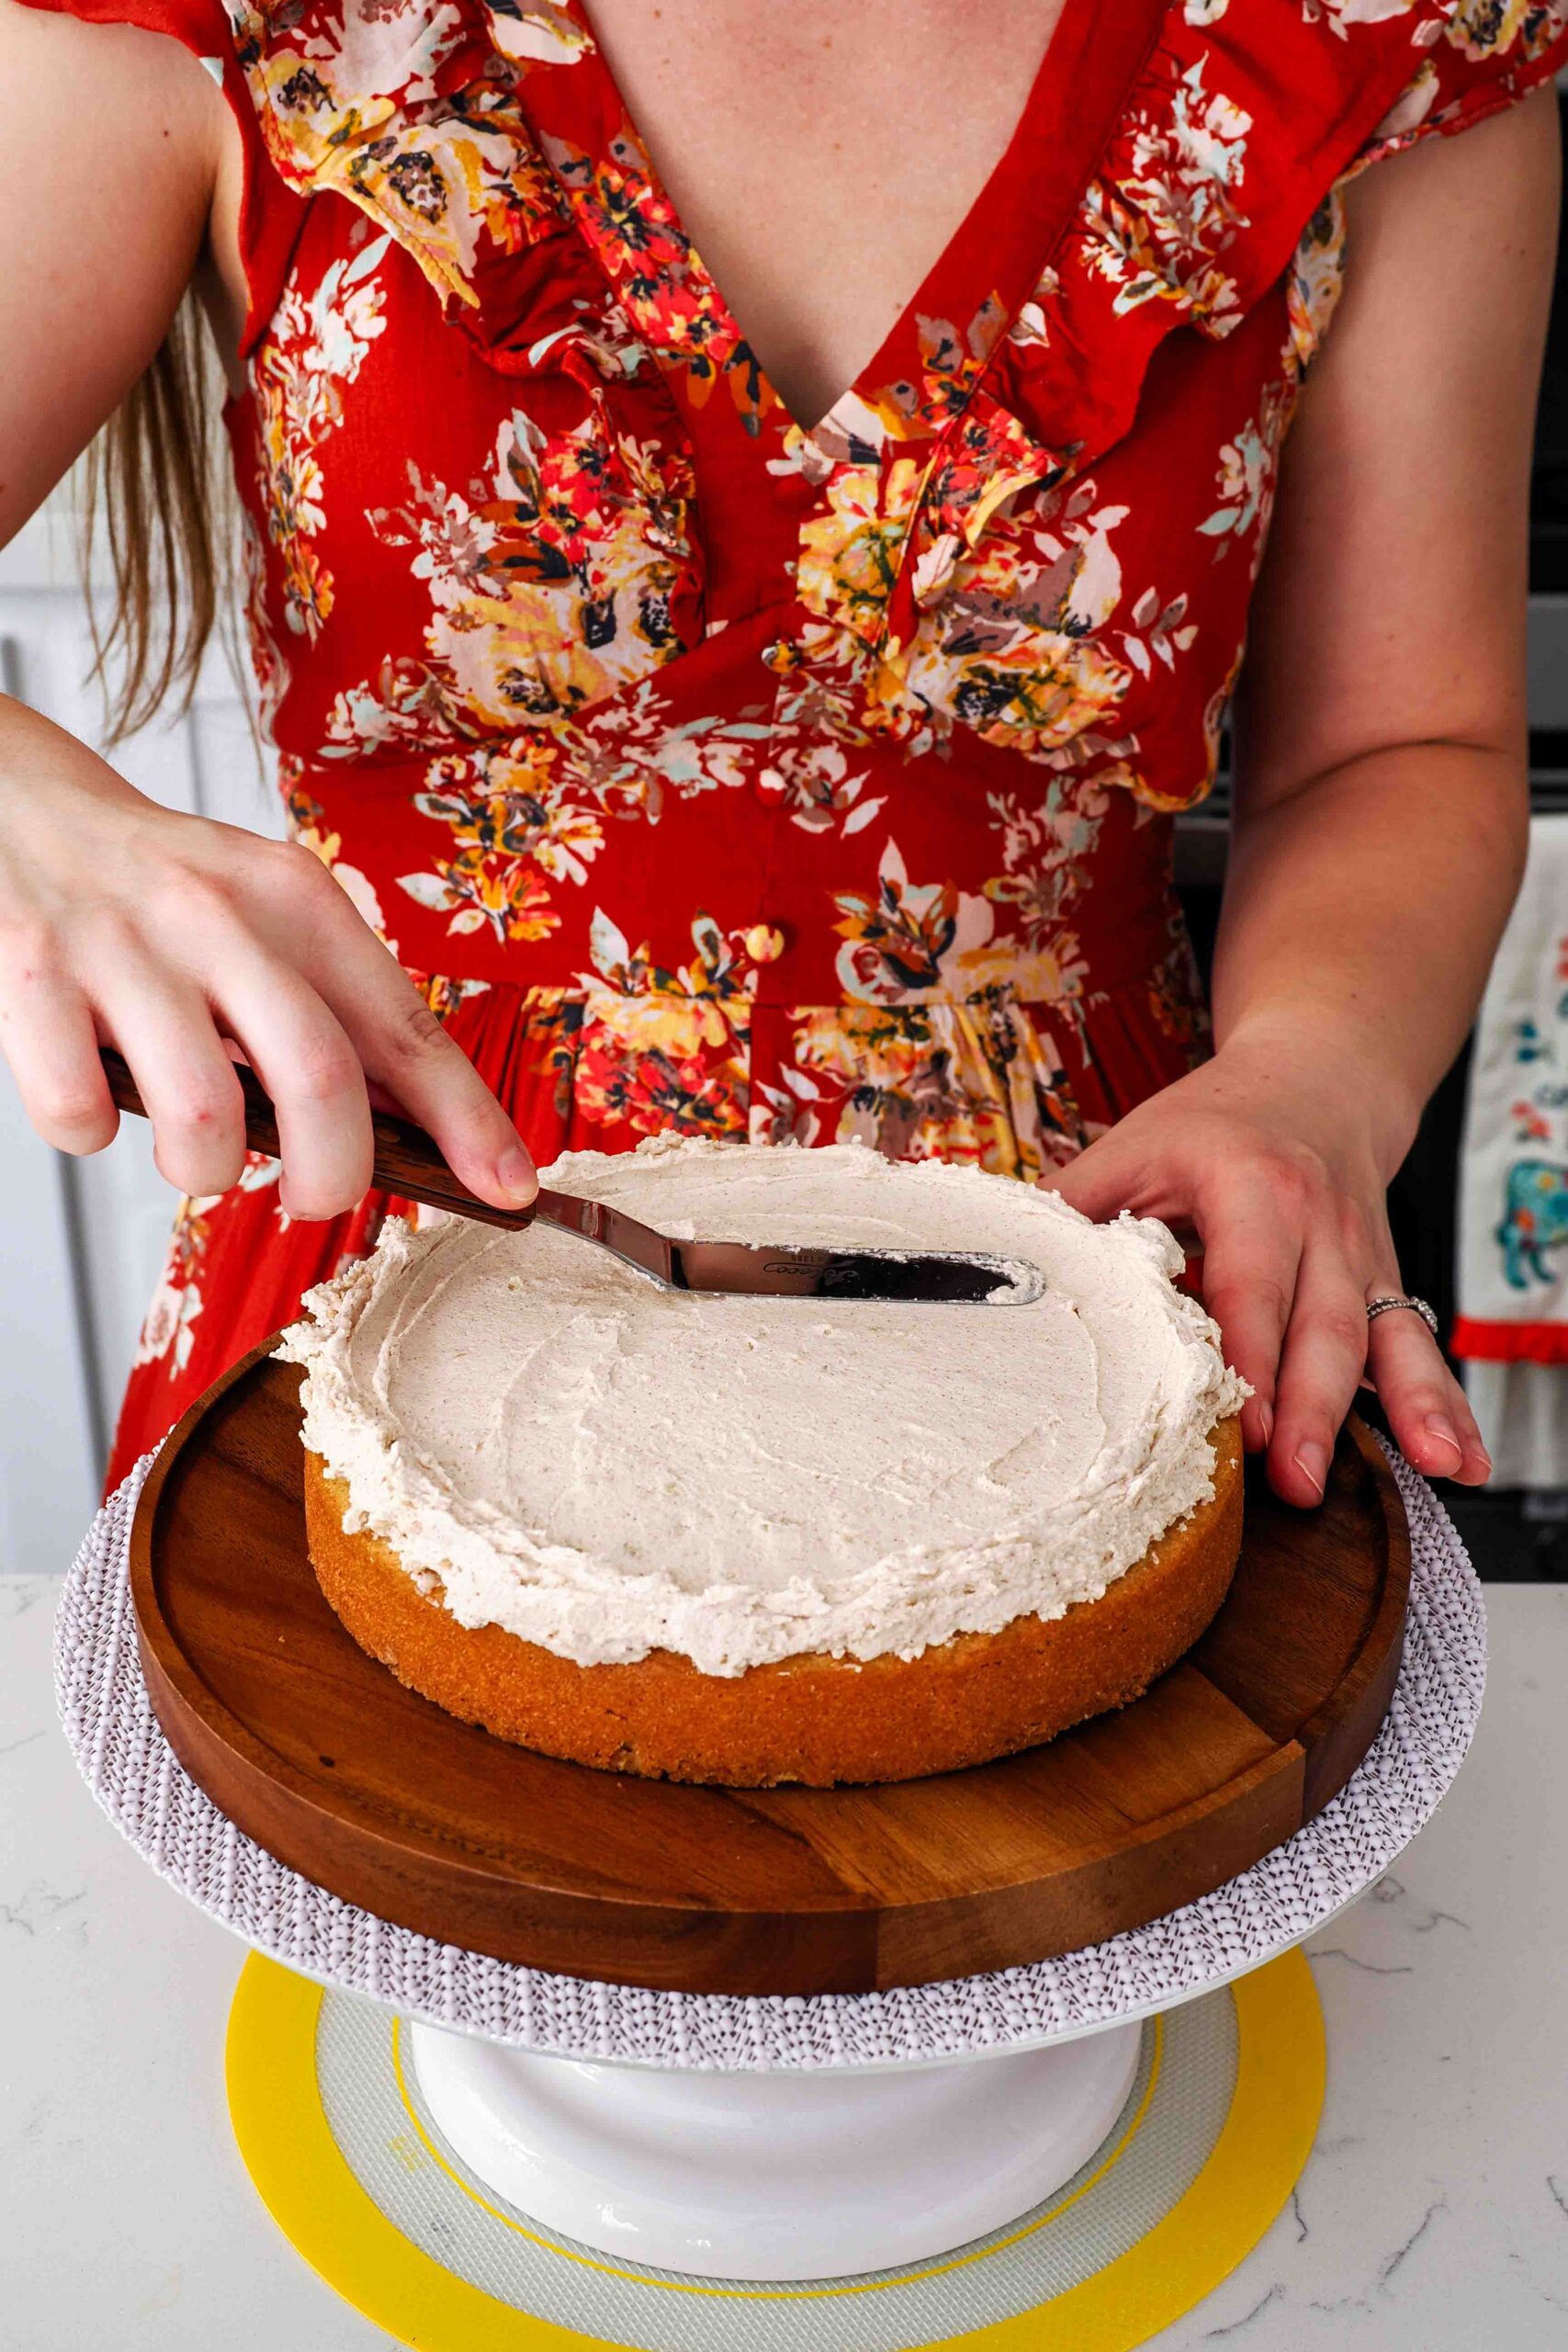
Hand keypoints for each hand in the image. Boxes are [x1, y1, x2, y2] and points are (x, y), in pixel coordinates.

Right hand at [0, 700, 537, 1218]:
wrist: (18, 807)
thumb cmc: (159, 892)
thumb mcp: (263, 919)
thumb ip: (328, 1010)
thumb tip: (411, 1133)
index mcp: (297, 901)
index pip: (405, 1029)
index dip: (467, 1123)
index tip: (512, 1191)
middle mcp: (219, 914)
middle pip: (322, 1081)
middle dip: (332, 1177)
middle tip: (311, 1198)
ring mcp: (122, 943)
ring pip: (205, 1121)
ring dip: (205, 1174)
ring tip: (189, 1150)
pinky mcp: (29, 973)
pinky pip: (80, 1113)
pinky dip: (89, 1135)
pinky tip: (95, 1097)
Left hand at [1041, 1034, 1489, 1506]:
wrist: (1316, 1078)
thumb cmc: (1210, 1122)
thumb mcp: (1132, 1147)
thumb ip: (1071, 1211)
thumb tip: (993, 1276)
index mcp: (1251, 1183)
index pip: (1249, 1281)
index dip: (1248, 1356)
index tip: (1239, 1427)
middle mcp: (1320, 1222)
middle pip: (1324, 1323)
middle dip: (1312, 1408)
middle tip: (1293, 1483)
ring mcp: (1363, 1256)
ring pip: (1388, 1338)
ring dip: (1410, 1411)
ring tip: (1432, 1473)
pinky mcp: (1385, 1285)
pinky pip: (1418, 1347)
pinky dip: (1441, 1405)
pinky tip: (1461, 1462)